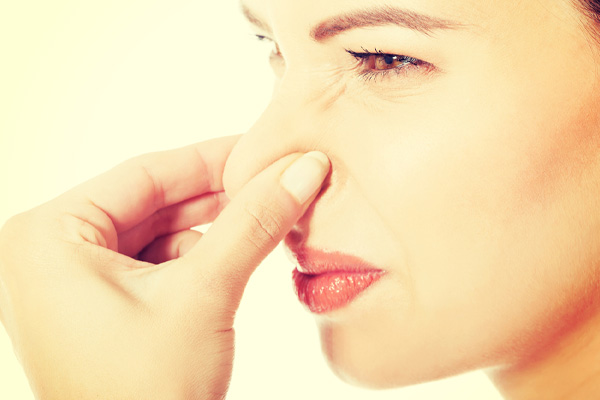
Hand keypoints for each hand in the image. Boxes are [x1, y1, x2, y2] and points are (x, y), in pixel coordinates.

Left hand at [0, 135, 329, 399]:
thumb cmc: (143, 398)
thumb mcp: (204, 294)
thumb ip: (254, 223)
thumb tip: (299, 170)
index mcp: (49, 237)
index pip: (145, 175)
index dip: (213, 158)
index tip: (263, 149)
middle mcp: (51, 254)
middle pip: (153, 203)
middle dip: (218, 197)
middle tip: (274, 181)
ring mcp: (74, 282)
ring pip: (159, 232)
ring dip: (213, 228)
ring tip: (265, 216)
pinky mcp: (101, 305)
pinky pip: (156, 261)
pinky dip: (198, 257)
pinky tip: (236, 254)